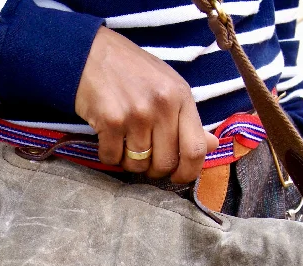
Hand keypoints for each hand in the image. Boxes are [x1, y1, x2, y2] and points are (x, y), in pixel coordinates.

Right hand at [75, 27, 218, 182]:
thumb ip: (189, 119)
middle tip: (145, 159)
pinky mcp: (111, 121)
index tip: (178, 177)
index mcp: (181, 97)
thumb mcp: (167, 87)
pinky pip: (113, 158)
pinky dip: (108, 155)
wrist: (89, 53)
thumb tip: (213, 146)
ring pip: (138, 165)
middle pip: (166, 163)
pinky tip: (107, 138)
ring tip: (124, 143)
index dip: (188, 172)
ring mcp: (137, 114)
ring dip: (129, 162)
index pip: (196, 149)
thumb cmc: (131, 71)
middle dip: (154, 170)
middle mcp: (162, 105)